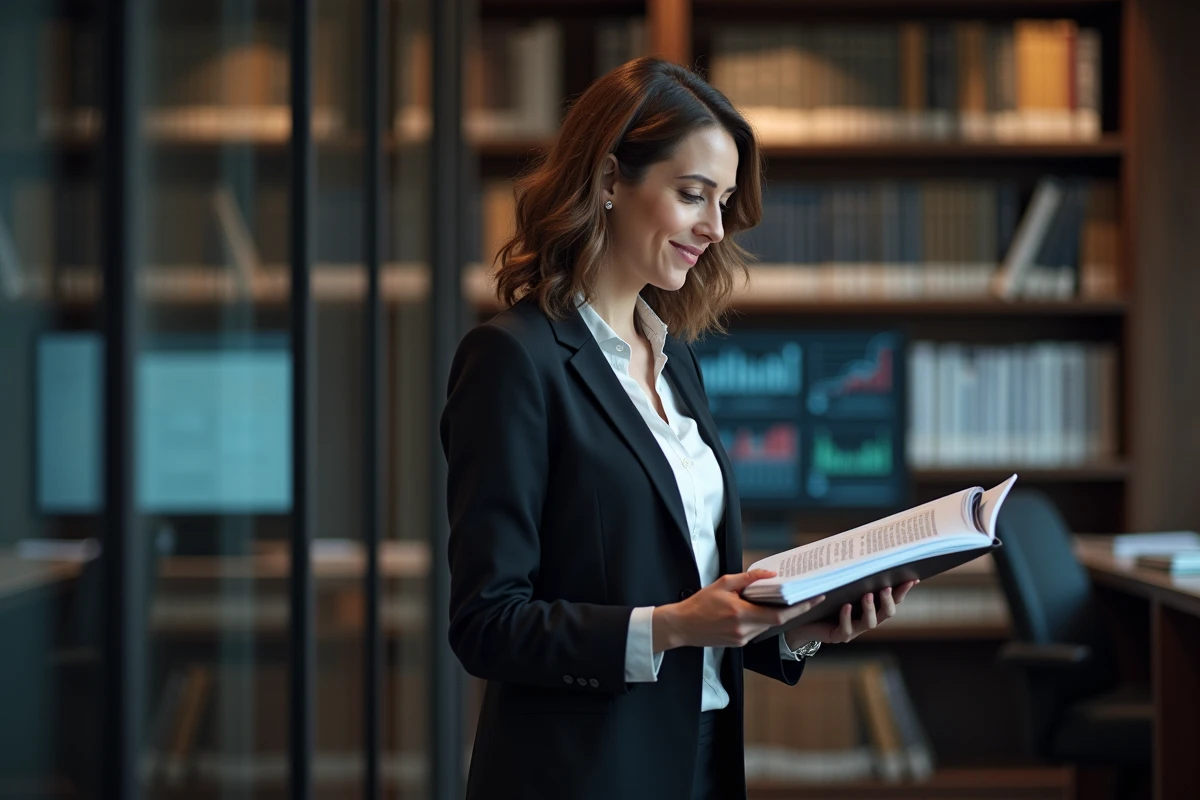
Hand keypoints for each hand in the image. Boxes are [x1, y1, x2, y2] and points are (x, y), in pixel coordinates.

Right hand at [652, 569, 825, 650]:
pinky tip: (762, 610)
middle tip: (807, 596)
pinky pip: (757, 630)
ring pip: (767, 625)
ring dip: (776, 614)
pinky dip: (763, 619)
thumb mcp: (723, 583)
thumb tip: (770, 574)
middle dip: (792, 609)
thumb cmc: (699, 603)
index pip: (779, 614)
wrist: (682, 626)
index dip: (800, 608)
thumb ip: (748, 579)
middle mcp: (744, 630)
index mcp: (741, 614)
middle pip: (776, 620)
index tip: (816, 598)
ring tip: (784, 600)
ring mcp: (742, 639)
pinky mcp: (739, 643)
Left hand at [783, 579, 918, 648]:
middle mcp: (867, 619)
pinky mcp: (839, 636)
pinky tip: (845, 606)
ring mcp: (854, 629)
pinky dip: (846, 617)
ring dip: (871, 608)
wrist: (804, 619)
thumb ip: (854, 574)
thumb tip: (866, 552)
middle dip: (889, 599)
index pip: (893, 599)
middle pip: (887, 612)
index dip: (903, 590)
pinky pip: (846, 629)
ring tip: (868, 595)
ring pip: (870, 622)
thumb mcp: (842, 584)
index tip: (912, 578)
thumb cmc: (826, 598)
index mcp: (872, 606)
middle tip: (886, 587)